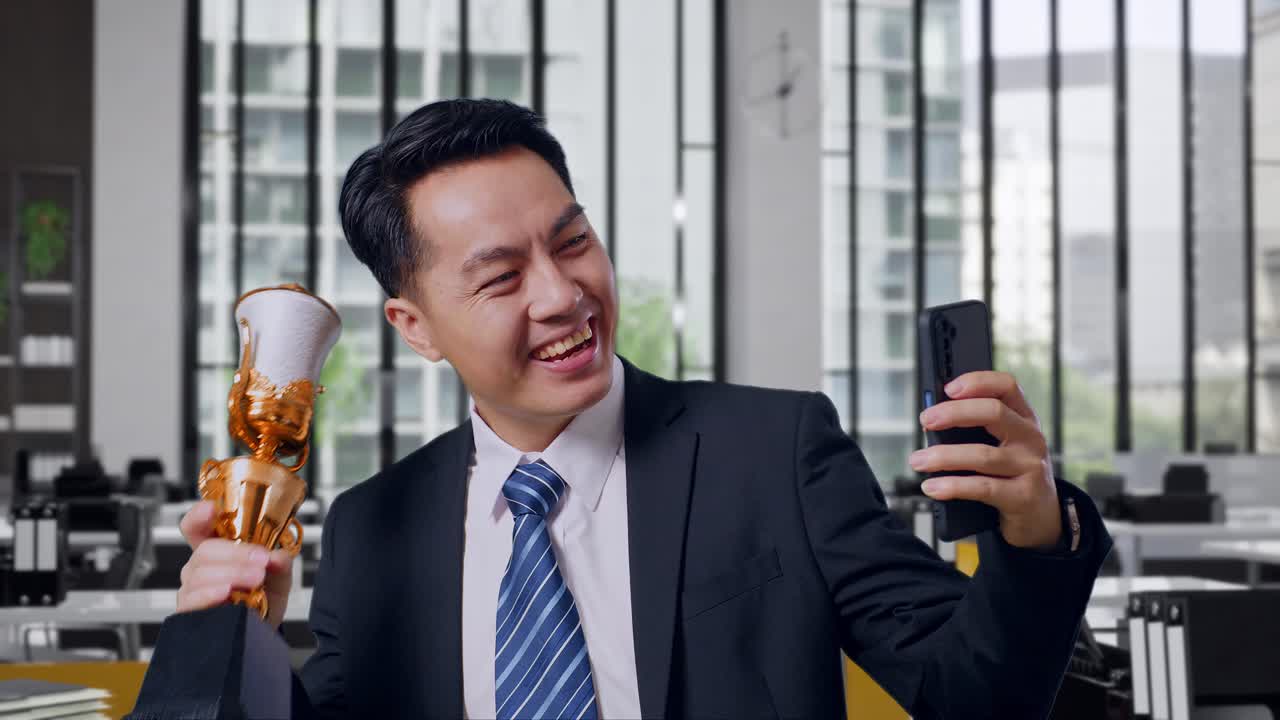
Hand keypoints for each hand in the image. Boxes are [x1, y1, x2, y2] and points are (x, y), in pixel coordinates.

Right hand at [176, 501, 293, 629]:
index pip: (197, 526)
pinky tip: (226, 592)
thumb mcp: (279, 575)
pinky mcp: (190, 610)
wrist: (263, 627)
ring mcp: (193, 587)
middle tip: (261, 561)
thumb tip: (277, 557)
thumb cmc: (264, 595)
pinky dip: (210, 594)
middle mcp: (200, 565)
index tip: (212, 509)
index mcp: (218, 547)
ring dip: (232, 574)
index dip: (200, 515)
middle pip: (205, 549)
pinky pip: (192, 599)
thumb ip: (281, 562)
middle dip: (236, 553)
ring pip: (201, 573)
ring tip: (255, 579)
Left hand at [908, 371, 1061, 549]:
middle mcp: (1031, 438)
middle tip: (926, 420)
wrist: (1040, 517)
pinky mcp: (1023, 496)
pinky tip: (933, 487)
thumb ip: (976, 429)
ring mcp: (1030, 467)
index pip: (1006, 386)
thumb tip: (933, 420)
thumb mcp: (1003, 445)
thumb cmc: (1012, 474)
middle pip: (994, 412)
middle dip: (953, 413)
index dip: (977, 381)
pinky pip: (982, 488)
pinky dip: (952, 486)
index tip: (948, 388)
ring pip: (982, 454)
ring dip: (943, 456)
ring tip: (918, 461)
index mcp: (1024, 418)